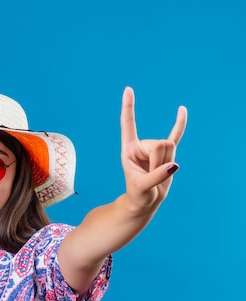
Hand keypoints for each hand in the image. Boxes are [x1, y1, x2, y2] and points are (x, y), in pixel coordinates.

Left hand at [119, 86, 187, 210]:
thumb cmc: (138, 194)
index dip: (128, 108)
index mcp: (128, 149)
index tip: (128, 90)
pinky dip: (179, 124)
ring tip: (157, 175)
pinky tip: (182, 110)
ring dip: (167, 165)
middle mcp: (141, 145)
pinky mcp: (167, 153)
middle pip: (159, 144)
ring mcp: (154, 148)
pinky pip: (175, 136)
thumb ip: (156, 177)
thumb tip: (173, 165)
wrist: (145, 200)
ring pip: (170, 147)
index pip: (128, 124)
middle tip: (151, 176)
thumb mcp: (142, 188)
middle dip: (159, 163)